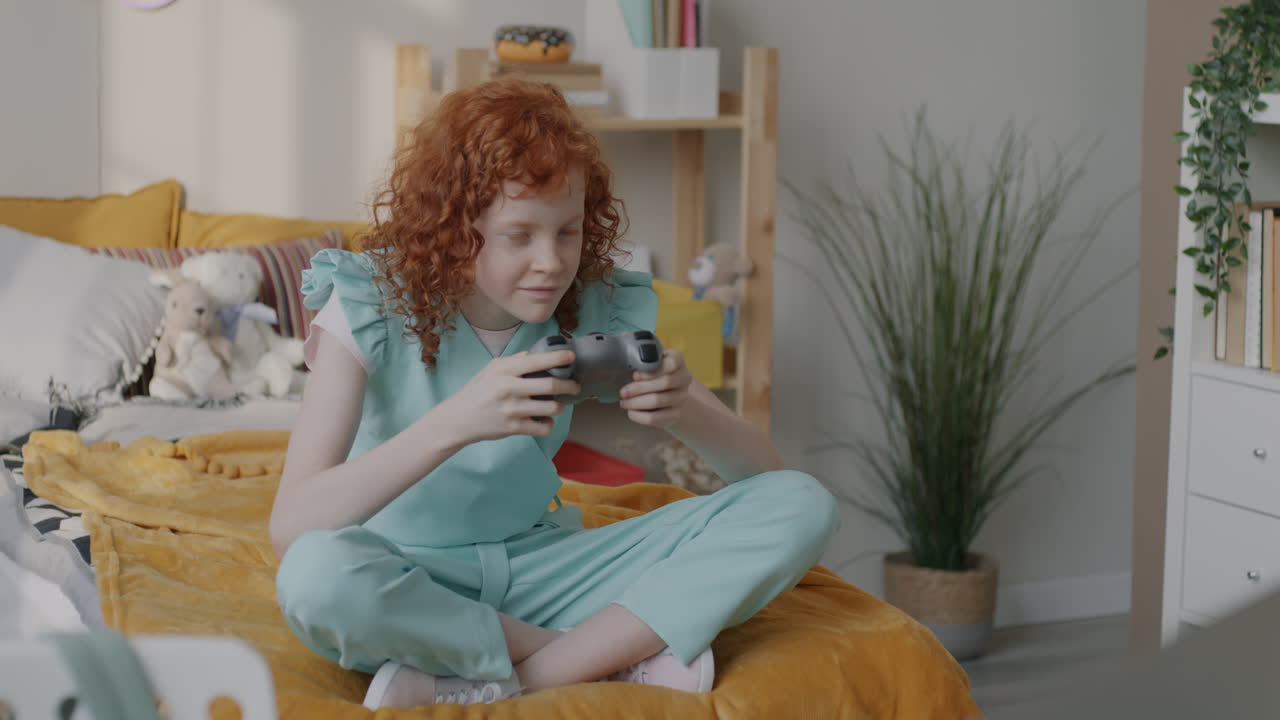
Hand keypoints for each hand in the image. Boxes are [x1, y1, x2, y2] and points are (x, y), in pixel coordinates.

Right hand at [440, 350, 580, 443]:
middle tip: (575, 386)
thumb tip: (535, 354)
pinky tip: (545, 420)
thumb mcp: (490, 369)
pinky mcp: (513, 428)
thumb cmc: (476, 392)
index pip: (536, 361)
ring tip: (557, 405)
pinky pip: (543, 427)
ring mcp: (512, 410)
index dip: (558, 358)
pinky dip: (548, 424)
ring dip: (559, 406)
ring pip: (551, 408)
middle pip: (550, 385)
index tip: (571, 356)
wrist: (458, 419)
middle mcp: (509, 389)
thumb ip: (513, 361)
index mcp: (504, 371)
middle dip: (569, 385)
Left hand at [619, 349, 691, 427]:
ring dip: (636, 402)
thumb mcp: (649, 363)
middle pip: (665, 382)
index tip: (635, 375)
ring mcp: (681, 397)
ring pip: (657, 400)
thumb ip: (641, 362)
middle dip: (639, 388)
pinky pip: (655, 417)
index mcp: (677, 360)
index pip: (672, 362)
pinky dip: (639, 415)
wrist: (671, 395)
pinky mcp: (676, 414)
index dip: (651, 370)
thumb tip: (629, 367)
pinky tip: (631, 411)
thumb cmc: (653, 375)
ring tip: (624, 402)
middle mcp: (684, 378)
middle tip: (623, 392)